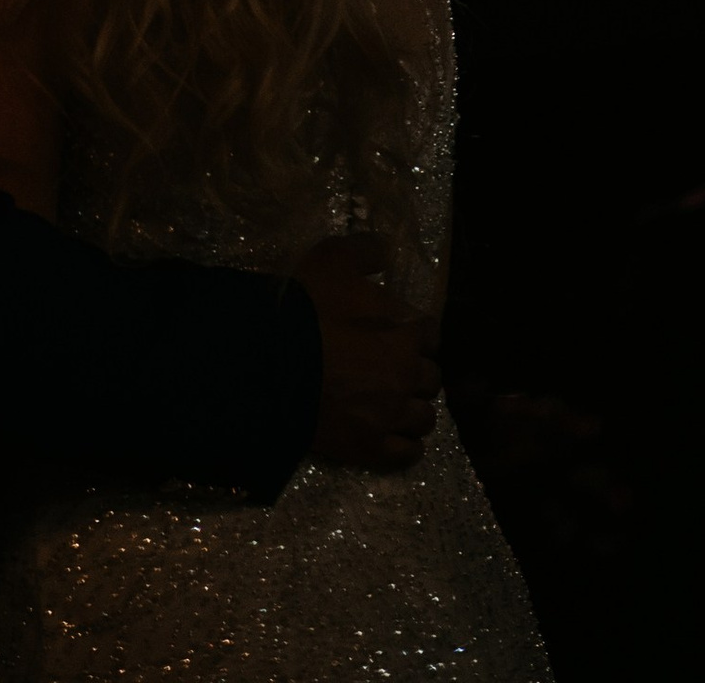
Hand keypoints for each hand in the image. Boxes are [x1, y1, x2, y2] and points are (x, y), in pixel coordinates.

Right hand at [299, 234, 441, 472]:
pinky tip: (394, 434)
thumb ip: (367, 250)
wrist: (271, 365)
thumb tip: (386, 250)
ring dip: (414, 409)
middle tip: (394, 367)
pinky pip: (408, 453)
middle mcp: (407, 378)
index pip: (432, 334)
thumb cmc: (307, 310)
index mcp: (405, 334)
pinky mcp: (371, 449)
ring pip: (424, 419)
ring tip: (395, 404)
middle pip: (431, 379)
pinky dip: (407, 445)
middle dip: (417, 372)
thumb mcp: (334, 259)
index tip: (403, 332)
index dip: (418, 332)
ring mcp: (390, 417)